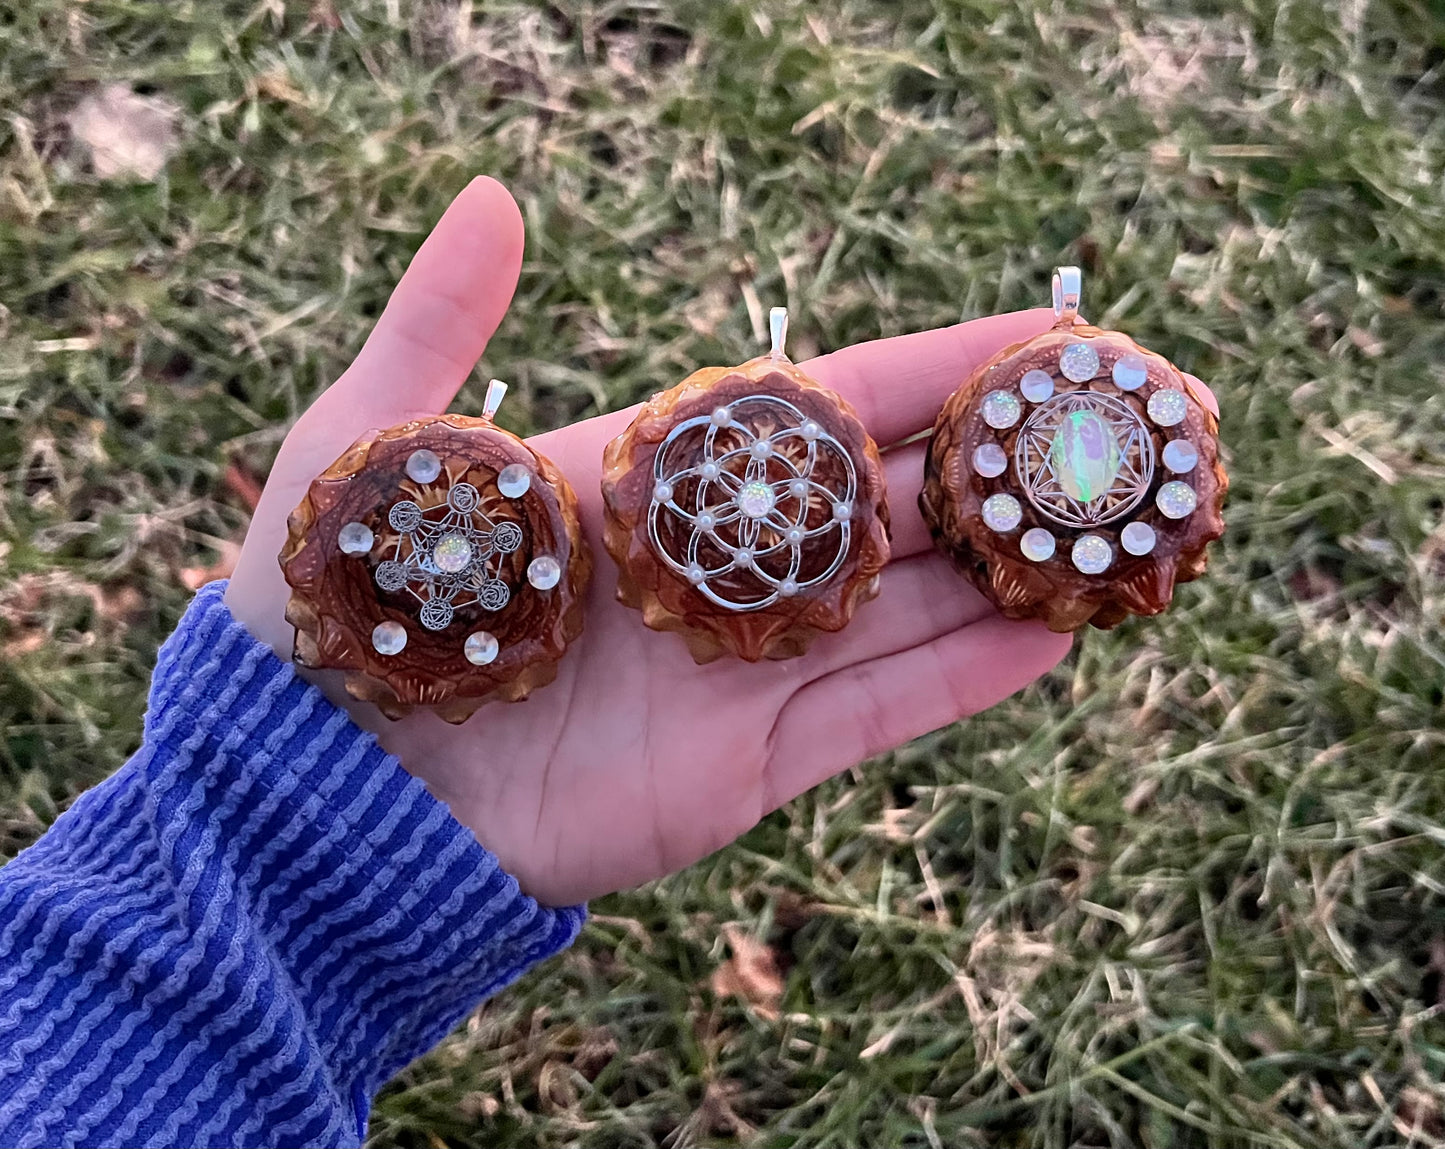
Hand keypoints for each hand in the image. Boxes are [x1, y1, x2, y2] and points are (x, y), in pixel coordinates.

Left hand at [226, 177, 1082, 905]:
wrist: (326, 795)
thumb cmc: (341, 609)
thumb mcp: (373, 445)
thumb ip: (439, 326)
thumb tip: (489, 196)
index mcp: (657, 473)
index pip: (833, 405)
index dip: (944, 371)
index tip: (1049, 338)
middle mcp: (721, 562)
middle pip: (896, 501)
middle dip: (1010, 465)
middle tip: (1127, 429)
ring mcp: (744, 666)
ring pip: (910, 606)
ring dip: (1013, 570)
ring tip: (1122, 531)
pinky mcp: (748, 765)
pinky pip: (876, 713)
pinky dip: (963, 680)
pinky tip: (1052, 639)